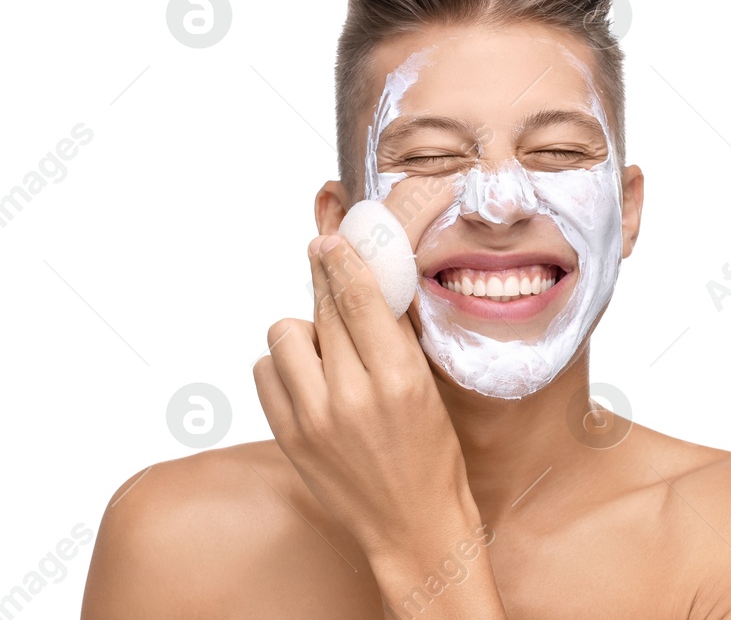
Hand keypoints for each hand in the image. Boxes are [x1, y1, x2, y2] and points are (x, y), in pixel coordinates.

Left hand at [253, 234, 478, 563]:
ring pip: (286, 334)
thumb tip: (363, 286)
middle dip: (324, 278)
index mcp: (400, 379)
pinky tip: (309, 377)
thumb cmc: (432, 457)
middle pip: (325, 309)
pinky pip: (265, 371)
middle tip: (323, 257)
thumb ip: (392, 340)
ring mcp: (314, 417)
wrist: (412, 525)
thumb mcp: (427, 389)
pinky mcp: (288, 435)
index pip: (362, 300)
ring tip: (327, 349)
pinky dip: (283, 365)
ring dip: (305, 331)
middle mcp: (352, 395)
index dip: (344, 261)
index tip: (331, 238)